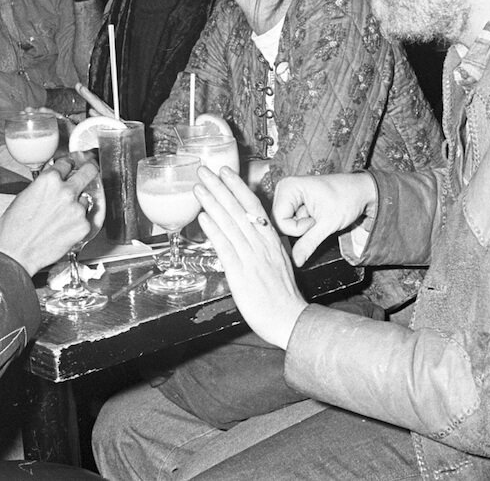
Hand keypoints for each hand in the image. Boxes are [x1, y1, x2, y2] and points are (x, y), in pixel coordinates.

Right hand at [0, 157, 98, 274]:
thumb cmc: (14, 228)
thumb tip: (53, 182)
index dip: (69, 164)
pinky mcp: (83, 226)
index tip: (72, 166)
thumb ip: (44, 186)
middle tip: (89, 170)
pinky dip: (77, 222)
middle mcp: (66, 192)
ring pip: (85, 199)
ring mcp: (77, 209)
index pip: (67, 163)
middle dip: (89, 169)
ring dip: (77, 205)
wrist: (16, 253)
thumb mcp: (24, 196)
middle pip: (89, 171)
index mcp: (49, 180)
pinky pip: (85, 219)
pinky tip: (63, 228)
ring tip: (61, 217)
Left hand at [194, 167, 307, 349]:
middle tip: (204, 170)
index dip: (237, 186)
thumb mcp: (278, 260)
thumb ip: (264, 244)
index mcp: (271, 239)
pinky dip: (214, 231)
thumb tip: (252, 231)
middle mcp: (261, 244)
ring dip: (213, 203)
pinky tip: (203, 218)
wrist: (289, 319)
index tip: (225, 171)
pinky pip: (226, 248)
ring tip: (199, 187)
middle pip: (238, 209)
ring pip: (230, 224)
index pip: (253, 206)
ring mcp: (251, 258)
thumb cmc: (282, 294)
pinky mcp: (241, 274)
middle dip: (219, 187)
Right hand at [273, 173, 377, 266]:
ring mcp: (288, 195)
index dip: (298, 228)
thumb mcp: (328, 225)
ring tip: (318, 216)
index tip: (315, 220)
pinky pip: (291, 221)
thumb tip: (296, 261)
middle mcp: (284, 188)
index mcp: (288, 187)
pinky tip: (315, 215)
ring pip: (285, 224)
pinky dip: (304, 224)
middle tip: (317, 219)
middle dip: (299, 228)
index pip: (280, 221)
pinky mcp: (293, 201)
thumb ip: (308, 243)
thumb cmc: (347, 199)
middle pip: (280, 223)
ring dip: (302, 227)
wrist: (361, 191)